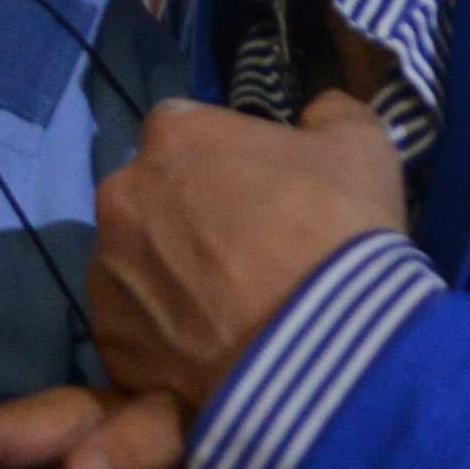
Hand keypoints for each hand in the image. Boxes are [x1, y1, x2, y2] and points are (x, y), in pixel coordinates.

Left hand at [87, 92, 410, 408]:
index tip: (256, 197)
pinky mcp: (108, 341)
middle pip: (149, 201)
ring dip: (167, 281)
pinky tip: (208, 355)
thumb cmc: (339, 231)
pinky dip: (161, 342)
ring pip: (134, 267)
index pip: (184, 134)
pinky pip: (133, 333)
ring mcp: (106, 272)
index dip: (221, 165)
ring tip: (226, 315)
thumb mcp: (363, 147)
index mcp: (172, 135)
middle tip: (241, 258)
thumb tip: (317, 113)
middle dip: (185, 222)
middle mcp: (120, 195)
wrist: (325, 348)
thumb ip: (331, 114)